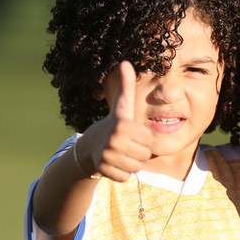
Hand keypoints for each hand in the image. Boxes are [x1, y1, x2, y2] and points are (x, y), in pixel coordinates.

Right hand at [78, 61, 154, 181]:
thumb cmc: (113, 124)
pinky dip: (122, 173)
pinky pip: (126, 177)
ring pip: (136, 167)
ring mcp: (107, 156)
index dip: (143, 139)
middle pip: (144, 155)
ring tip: (120, 153)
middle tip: (126, 145)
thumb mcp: (122, 106)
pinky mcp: (104, 170)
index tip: (131, 133)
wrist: (90, 146)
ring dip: (131, 163)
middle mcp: (113, 140)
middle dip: (138, 152)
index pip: (149, 140)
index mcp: (122, 124)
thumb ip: (127, 86)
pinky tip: (114, 163)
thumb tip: (125, 62)